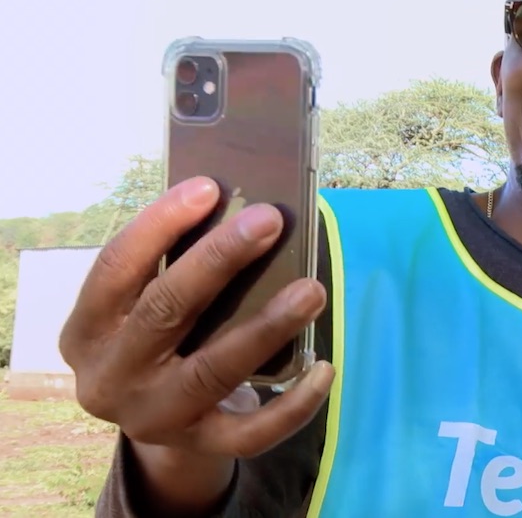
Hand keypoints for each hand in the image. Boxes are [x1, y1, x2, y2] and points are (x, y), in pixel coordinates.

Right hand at [60, 176, 334, 458]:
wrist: (159, 422)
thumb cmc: (162, 338)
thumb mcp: (144, 305)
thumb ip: (174, 265)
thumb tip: (241, 206)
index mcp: (86, 331)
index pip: (115, 268)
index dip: (159, 224)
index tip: (208, 186)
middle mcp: (110, 377)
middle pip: (165, 310)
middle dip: (219, 260)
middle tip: (270, 220)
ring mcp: (153, 418)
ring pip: (213, 370)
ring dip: (267, 326)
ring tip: (311, 290)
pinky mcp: (199, 445)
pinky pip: (250, 433)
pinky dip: (293, 404)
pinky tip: (325, 368)